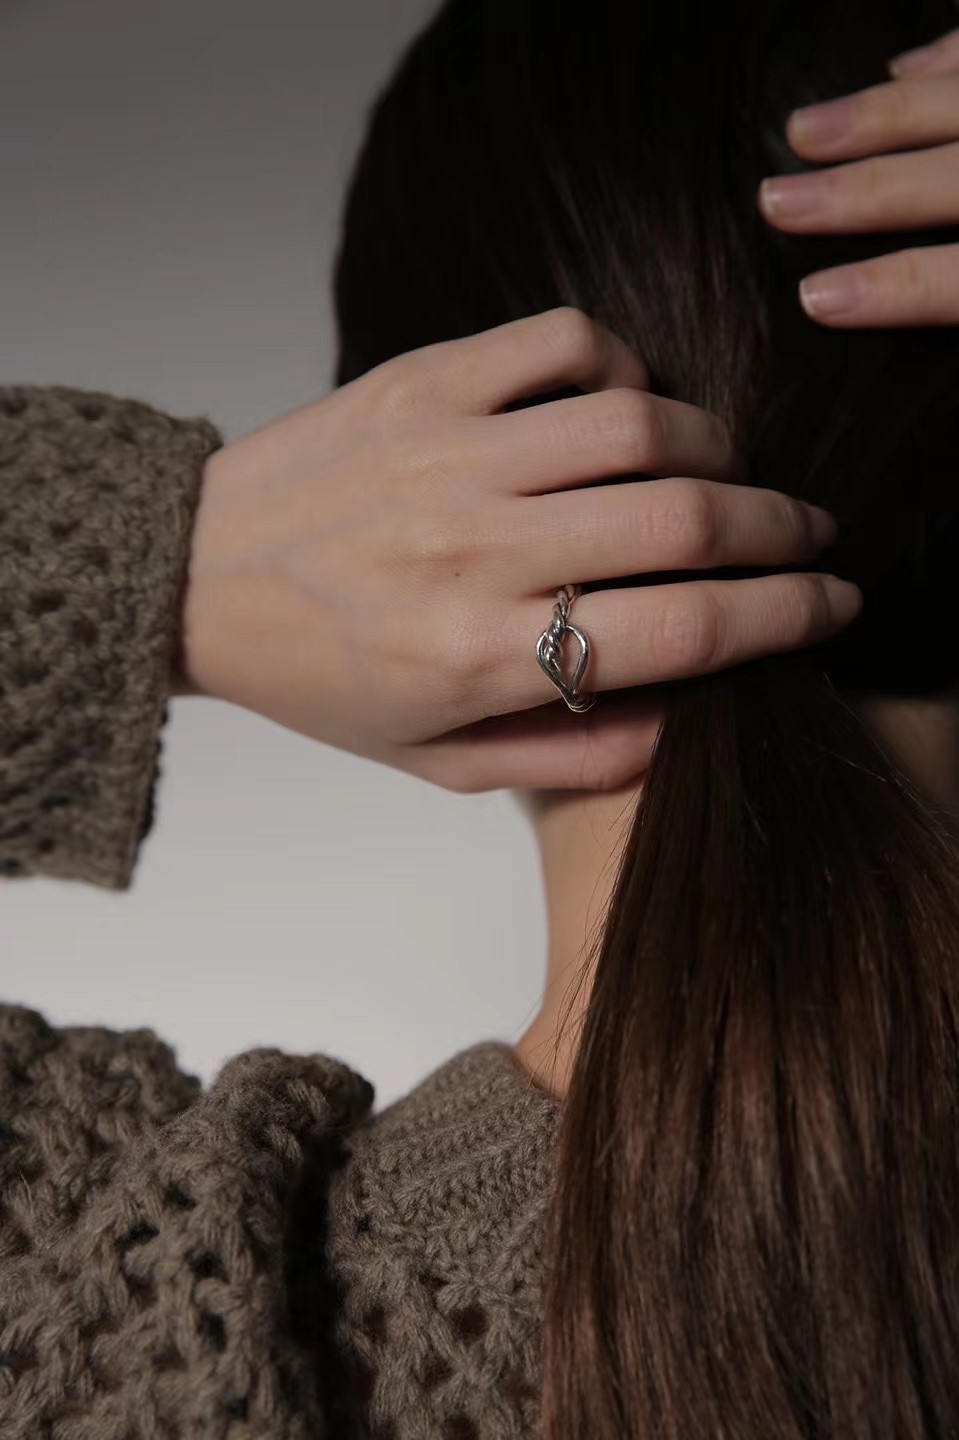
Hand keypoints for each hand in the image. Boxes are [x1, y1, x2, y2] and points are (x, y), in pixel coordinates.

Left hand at [179, 307, 858, 792]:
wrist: (195, 576)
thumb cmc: (322, 678)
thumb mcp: (436, 763)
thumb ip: (566, 756)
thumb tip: (684, 718)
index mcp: (478, 656)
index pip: (682, 630)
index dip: (785, 616)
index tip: (832, 602)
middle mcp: (473, 551)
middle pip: (682, 520)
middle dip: (779, 529)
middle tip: (808, 536)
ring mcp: (448, 455)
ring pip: (637, 423)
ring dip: (713, 449)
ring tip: (720, 477)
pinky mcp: (422, 383)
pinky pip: (561, 343)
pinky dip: (622, 365)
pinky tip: (621, 407)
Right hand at [757, 26, 958, 325]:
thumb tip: (943, 390)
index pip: (951, 281)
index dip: (885, 292)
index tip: (812, 299)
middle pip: (941, 184)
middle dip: (853, 193)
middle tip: (774, 202)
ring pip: (954, 104)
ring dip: (873, 118)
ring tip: (802, 131)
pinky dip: (943, 56)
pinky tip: (902, 68)